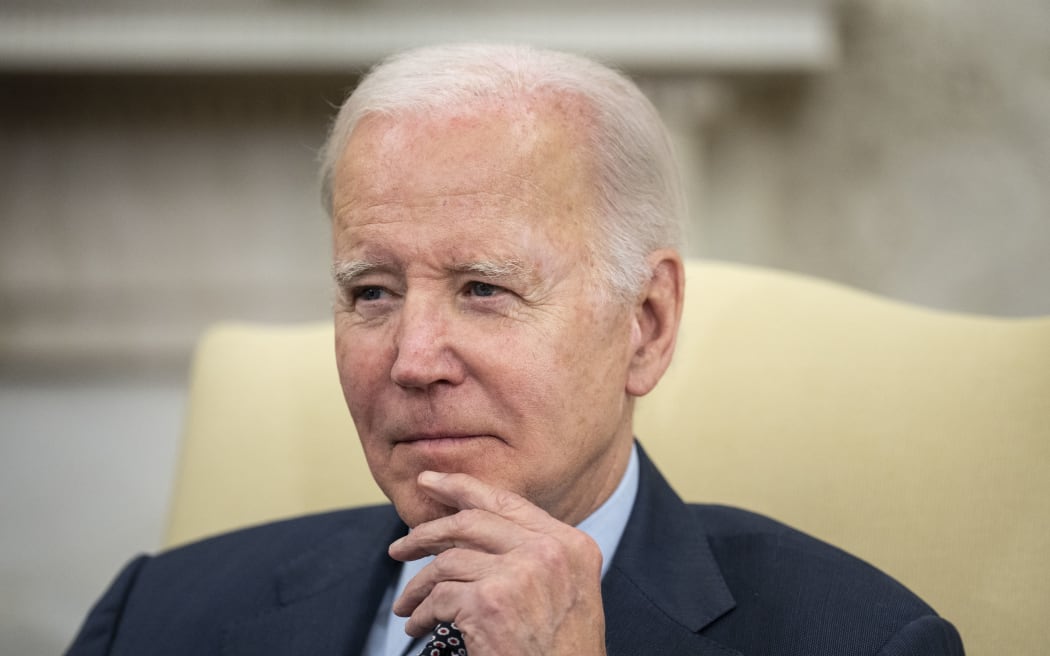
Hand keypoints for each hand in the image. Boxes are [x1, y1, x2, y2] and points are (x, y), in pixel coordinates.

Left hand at [388, 471, 606, 655]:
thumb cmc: (563, 649)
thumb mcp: (567, 589)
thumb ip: (535, 554)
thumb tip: (476, 528)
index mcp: (570, 544)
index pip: (507, 502)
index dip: (462, 487)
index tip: (431, 483)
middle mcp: (547, 552)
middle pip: (470, 522)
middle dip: (426, 532)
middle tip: (401, 545)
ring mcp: (518, 575)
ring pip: (447, 562)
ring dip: (418, 585)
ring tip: (407, 603)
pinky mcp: (489, 604)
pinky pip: (438, 598)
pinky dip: (421, 614)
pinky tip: (418, 626)